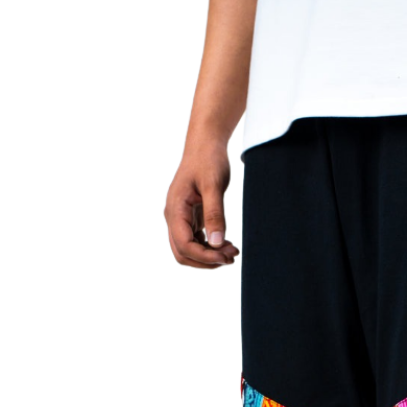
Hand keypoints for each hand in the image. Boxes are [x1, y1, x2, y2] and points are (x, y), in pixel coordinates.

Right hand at [164, 137, 239, 268]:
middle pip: (183, 253)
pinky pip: (196, 241)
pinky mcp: (190, 218)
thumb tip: (218, 242)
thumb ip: (214, 214)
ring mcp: (180, 219)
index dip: (204, 256)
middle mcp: (174, 217)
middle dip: (207, 260)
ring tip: (233, 252)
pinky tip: (227, 245)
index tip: (225, 256)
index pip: (184, 245)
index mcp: (175, 209)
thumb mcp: (213, 186)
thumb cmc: (208, 160)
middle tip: (231, 257)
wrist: (205, 145)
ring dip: (210, 256)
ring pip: (189, 250)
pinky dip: (210, 247)